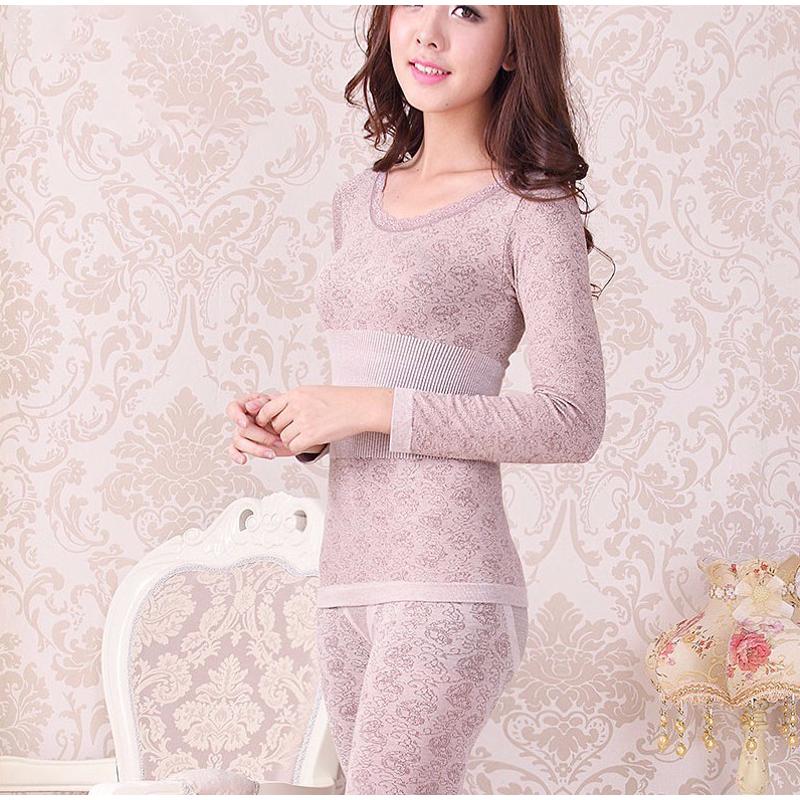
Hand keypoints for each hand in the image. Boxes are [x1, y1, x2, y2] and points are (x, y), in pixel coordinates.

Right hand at [225, 391, 284, 464]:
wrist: (295, 427)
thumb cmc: (285, 412)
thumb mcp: (279, 403)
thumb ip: (263, 403)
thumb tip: (249, 406)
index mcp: (249, 404)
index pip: (233, 408)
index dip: (236, 416)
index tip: (244, 424)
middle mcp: (244, 418)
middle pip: (241, 429)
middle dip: (260, 437)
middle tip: (277, 441)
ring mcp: (243, 433)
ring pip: (239, 441)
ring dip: (256, 449)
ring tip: (272, 453)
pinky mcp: (246, 445)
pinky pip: (234, 450)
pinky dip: (237, 456)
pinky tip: (244, 460)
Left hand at [253, 385, 391, 454]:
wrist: (360, 407)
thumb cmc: (342, 400)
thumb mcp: (314, 392)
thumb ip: (295, 400)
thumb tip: (280, 410)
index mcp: (296, 394)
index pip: (268, 408)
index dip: (264, 419)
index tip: (267, 424)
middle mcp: (297, 405)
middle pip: (275, 425)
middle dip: (282, 431)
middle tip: (294, 431)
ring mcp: (304, 420)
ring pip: (284, 438)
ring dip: (292, 440)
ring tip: (306, 435)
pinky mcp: (312, 434)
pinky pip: (294, 446)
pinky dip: (299, 447)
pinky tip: (309, 442)